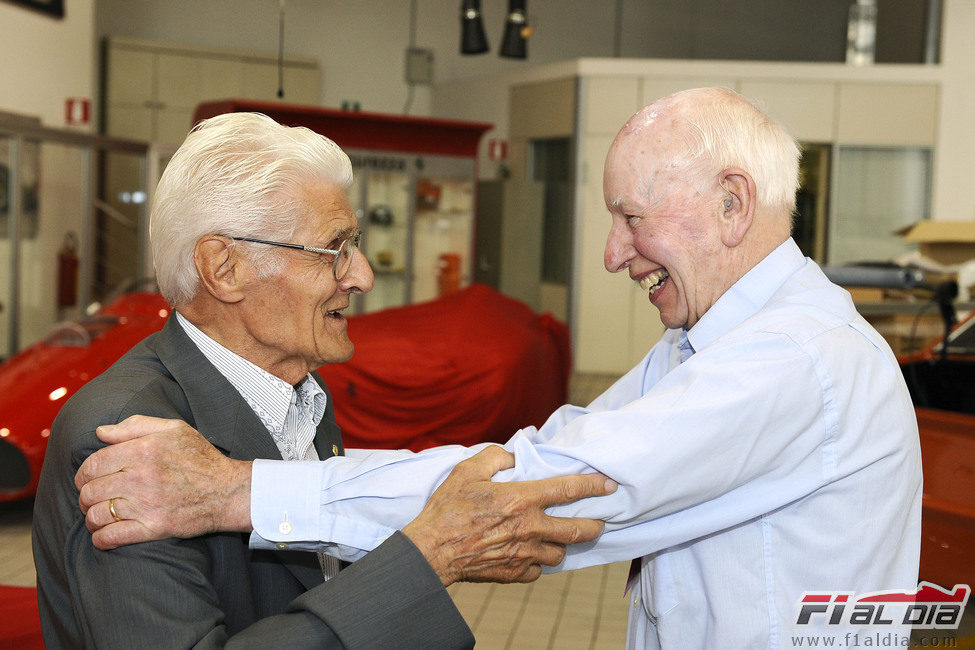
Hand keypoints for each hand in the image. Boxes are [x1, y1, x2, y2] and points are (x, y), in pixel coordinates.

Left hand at [75, 415, 252, 549]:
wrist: (228, 491)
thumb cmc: (202, 458)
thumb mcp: (174, 429)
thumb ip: (135, 425)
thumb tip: (101, 431)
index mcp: (144, 450)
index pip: (94, 463)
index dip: (84, 472)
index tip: (87, 478)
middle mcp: (141, 477)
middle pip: (91, 490)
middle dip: (86, 495)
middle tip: (92, 497)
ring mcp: (146, 504)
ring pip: (97, 514)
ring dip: (91, 517)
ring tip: (97, 515)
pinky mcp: (153, 528)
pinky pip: (112, 537)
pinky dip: (101, 538)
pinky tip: (103, 535)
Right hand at [401, 445, 615, 585]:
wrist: (431, 551)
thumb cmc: (448, 509)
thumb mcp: (467, 470)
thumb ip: (495, 457)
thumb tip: (513, 455)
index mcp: (521, 499)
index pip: (568, 489)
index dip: (593, 485)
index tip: (609, 485)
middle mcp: (530, 528)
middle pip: (577, 530)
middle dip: (594, 525)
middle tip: (599, 520)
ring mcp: (524, 554)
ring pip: (560, 553)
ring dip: (562, 544)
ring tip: (556, 537)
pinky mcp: (514, 573)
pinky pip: (538, 570)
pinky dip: (537, 562)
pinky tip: (529, 554)